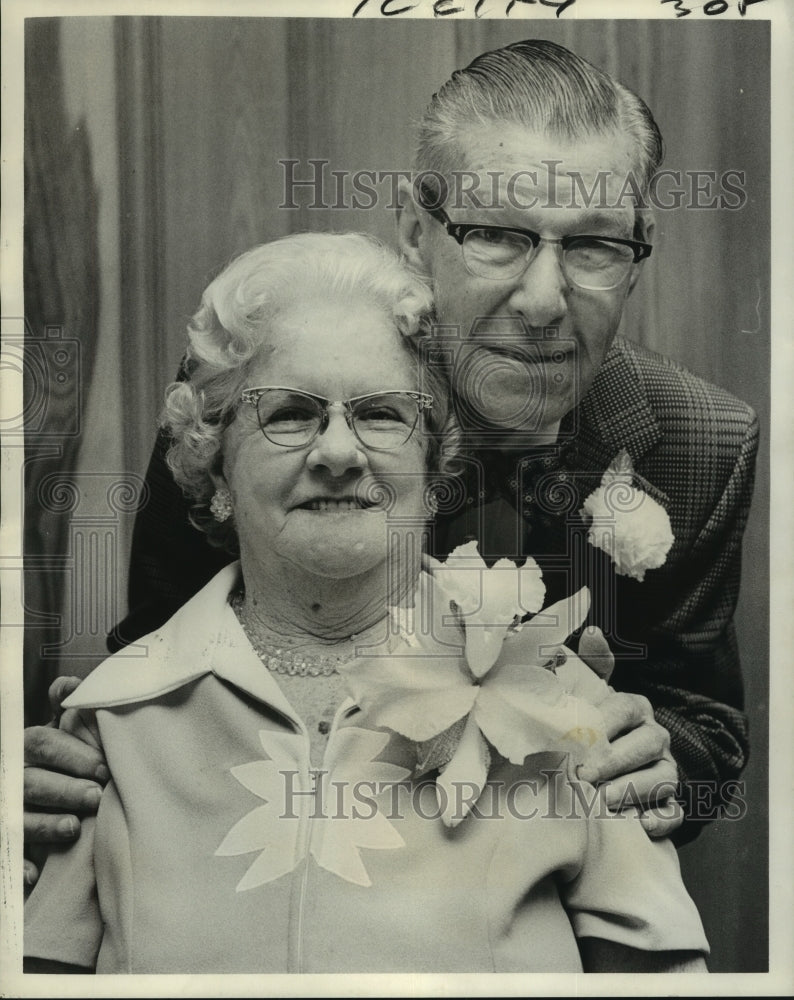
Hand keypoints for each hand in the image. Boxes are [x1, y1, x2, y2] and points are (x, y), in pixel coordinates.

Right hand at [24, 676, 108, 889]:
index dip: (73, 754)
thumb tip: (70, 684)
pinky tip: (35, 873)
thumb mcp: (54, 736)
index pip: (44, 743)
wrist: (34, 793)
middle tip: (96, 796)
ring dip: (44, 824)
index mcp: (24, 747)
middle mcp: (10, 777)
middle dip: (65, 789)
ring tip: (74, 828)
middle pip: (32, 781)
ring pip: (18, 818)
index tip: (104, 766)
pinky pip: (5, 854)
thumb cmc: (52, 763)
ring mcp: (4, 810)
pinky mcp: (4, 842)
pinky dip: (18, 864)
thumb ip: (62, 711)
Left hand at [576, 628, 682, 838]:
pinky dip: (656, 821)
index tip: (577, 737)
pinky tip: (633, 825)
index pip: (625, 707)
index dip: (603, 721)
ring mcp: (666, 772)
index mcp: (635, 708)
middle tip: (584, 775)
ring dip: (632, 791)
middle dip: (615, 760)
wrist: (598, 775)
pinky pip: (672, 814)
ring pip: (662, 779)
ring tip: (601, 801)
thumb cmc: (586, 733)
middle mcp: (656, 737)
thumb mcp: (584, 698)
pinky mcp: (669, 805)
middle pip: (647, 744)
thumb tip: (592, 633)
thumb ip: (587, 667)